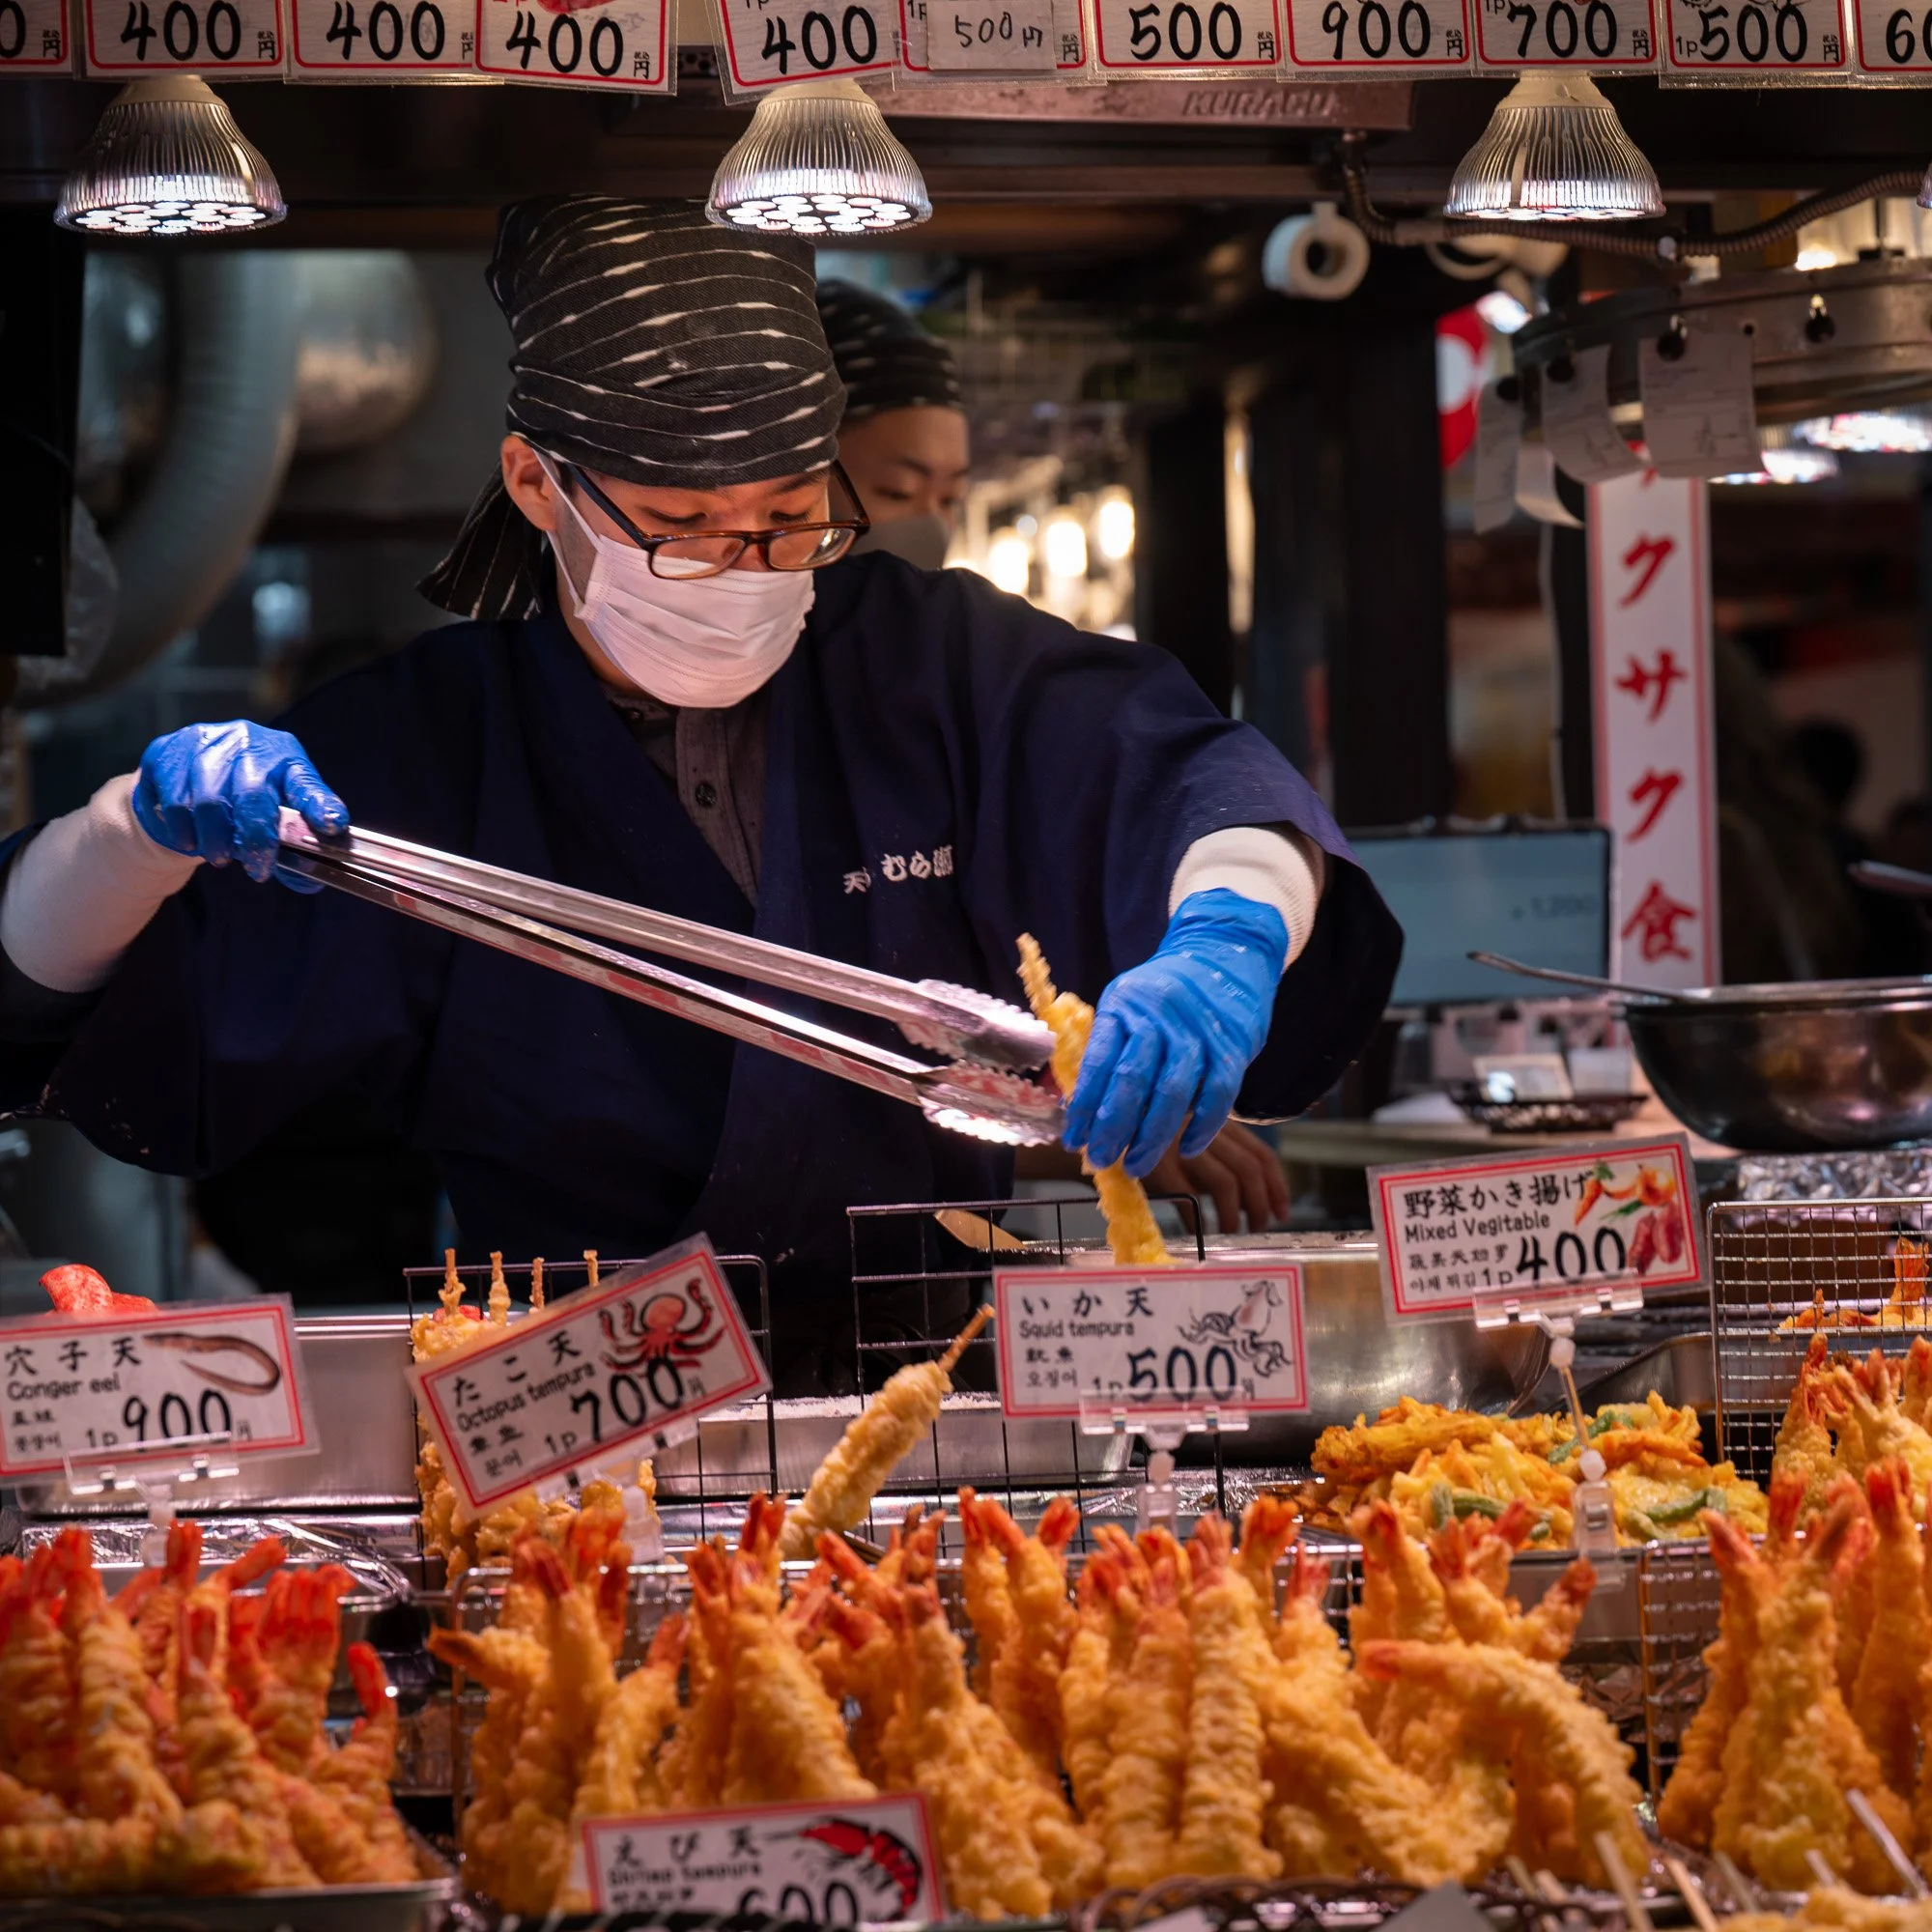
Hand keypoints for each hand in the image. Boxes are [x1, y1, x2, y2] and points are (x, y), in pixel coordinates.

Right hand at [132, 721, 347, 888]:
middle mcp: (246, 741)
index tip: (331, 826)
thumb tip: (310, 882)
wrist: (183, 777)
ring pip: (208, 801)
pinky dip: (184, 832)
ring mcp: (203, 742)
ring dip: (215, 840)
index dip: (319, 804)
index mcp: (284, 755)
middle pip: (254, 793)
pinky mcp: (166, 752)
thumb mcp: (275, 814)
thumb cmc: (241, 800)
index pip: (306, 781)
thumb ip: (295, 847)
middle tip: (257, 870)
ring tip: (220, 857)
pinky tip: (191, 840)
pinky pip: (173, 802)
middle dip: (256, 839)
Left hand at [1063, 888, 1288, 1177]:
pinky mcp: (1232, 1046)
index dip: (1084, 1106)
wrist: (1223, 953)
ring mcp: (1198, 1032)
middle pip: (1132, 1080)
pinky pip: (1217, 1095)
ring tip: (1136, 1164)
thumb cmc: (1165, 991)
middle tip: (1102, 1160)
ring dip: (1152, 1136)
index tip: (1073, 1140)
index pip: (1099, 1062)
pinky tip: (1188, 1149)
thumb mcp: (1126, 1003)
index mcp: (1123, 1006)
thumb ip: (1107, 1047)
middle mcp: (1159, 1017)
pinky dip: (1203, 1127)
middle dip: (1113, 1127)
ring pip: (1172, 1092)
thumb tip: (1079, 1106)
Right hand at [1145, 1121, 1288, 1234]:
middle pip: (1250, 1169)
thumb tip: (1252, 1199)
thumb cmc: (1145, 1141)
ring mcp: (1180, 1142)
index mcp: (1215, 1120)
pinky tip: (1199, 1233)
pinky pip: (1189, 1198)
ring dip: (1234, 1215)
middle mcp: (1202, 1126)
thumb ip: (1217, 1157)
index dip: (1277, 1186)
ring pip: (1226, 1183)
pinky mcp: (1157, 1161)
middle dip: (1261, 1204)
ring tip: (1231, 1231)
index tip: (1282, 1213)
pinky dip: (1199, 1220)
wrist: (1097, 1131)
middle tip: (1258, 1228)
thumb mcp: (1187, 1138)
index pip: (1261, 1153)